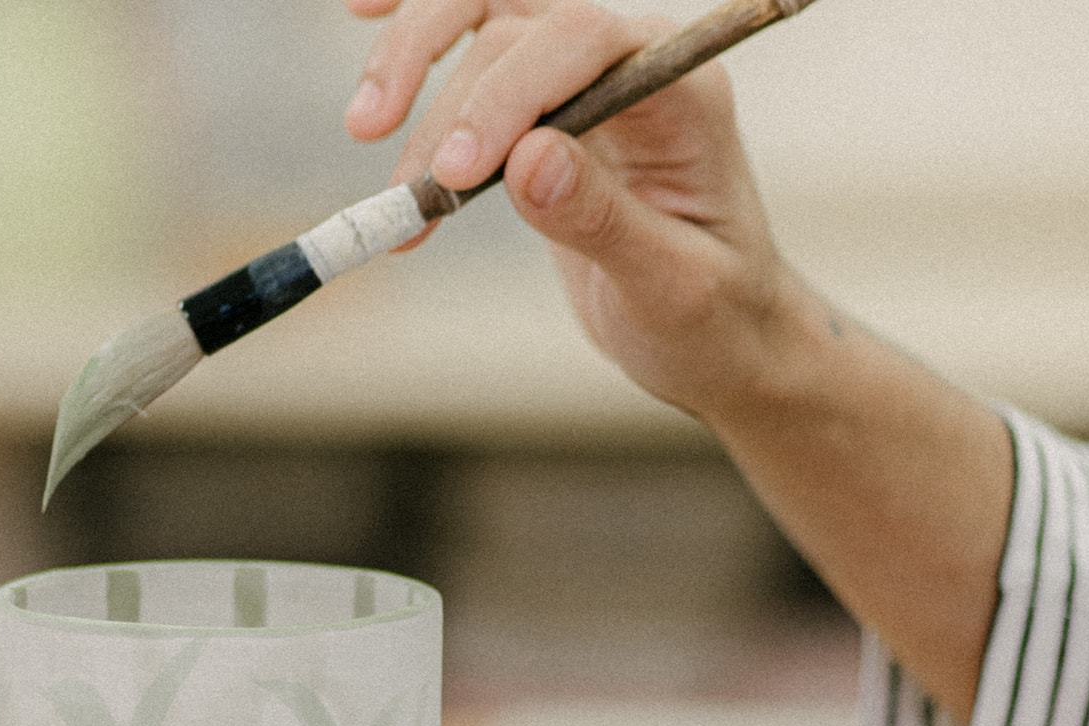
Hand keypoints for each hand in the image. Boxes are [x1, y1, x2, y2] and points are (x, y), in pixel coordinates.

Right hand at [342, 0, 813, 425]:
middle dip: (441, 82)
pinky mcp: (547, 107)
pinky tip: (364, 24)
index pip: (583, 44)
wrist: (723, 331)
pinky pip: (479, 47)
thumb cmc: (714, 318)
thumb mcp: (672, 288)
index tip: (450, 179)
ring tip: (365, 134)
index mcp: (683, 95)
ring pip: (488, 20)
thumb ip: (605, 222)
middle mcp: (635, 65)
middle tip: (388, 164)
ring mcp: (588, 79)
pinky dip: (420, 36)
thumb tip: (528, 162)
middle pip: (522, 17)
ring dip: (413, 62)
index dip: (506, 98)